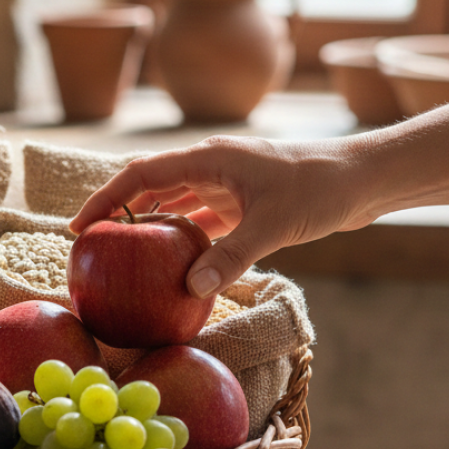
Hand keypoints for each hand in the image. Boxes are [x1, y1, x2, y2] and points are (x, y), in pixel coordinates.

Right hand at [69, 135, 372, 297]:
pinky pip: (200, 220)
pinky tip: (171, 263)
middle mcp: (212, 167)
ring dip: (148, 226)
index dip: (106, 198)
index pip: (141, 173)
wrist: (367, 178)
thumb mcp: (275, 225)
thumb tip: (190, 289)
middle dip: (118, 212)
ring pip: (174, 202)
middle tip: (92, 244)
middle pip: (150, 186)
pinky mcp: (243, 202)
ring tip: (123, 255)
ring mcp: (227, 184)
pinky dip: (182, 238)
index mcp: (210, 158)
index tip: (80, 226)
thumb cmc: (323, 189)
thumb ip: (230, 256)